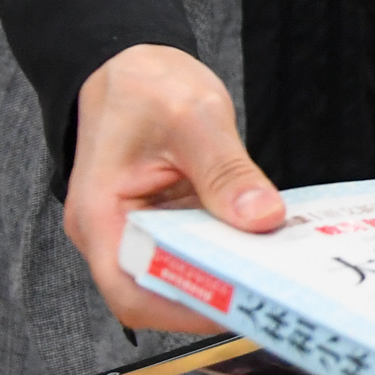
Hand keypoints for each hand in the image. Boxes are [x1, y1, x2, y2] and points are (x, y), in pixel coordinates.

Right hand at [64, 44, 283, 331]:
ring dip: (224, 273)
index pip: (131, 291)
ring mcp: (137, 229)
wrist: (131, 65)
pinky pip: (194, 248)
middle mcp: (111, 232)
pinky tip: (263, 243)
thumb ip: (227, 171)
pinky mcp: (164, 221)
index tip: (237, 303)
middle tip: (271, 289)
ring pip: (179, 273)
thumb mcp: (194, 118)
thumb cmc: (145, 86)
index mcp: (100, 214)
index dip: (182, 309)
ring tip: (275, 268)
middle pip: (157, 292)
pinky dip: (227, 249)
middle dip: (212, 295)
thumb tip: (263, 218)